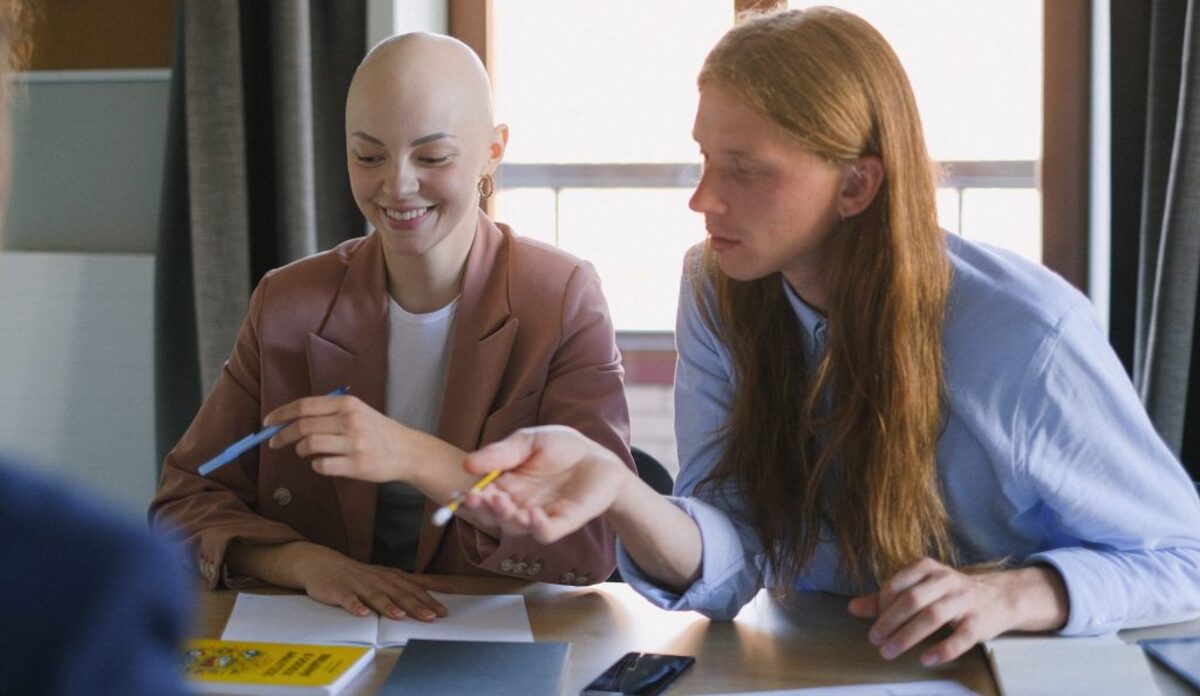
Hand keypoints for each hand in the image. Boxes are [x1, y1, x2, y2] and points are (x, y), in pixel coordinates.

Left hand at [265, 393, 418, 482]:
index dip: (282, 414)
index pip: (305, 406)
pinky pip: (322, 466)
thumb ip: (328, 413)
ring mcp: (354, 444)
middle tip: (275, 443)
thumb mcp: (357, 412)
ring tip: (304, 452)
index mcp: (348, 404)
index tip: (268, 422)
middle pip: (303, 426)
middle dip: (282, 435)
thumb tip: (290, 421)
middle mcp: (350, 421)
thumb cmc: (377, 431)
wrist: (408, 451)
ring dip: (300, 450)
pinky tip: (323, 463)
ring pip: (310, 445)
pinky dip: (316, 465)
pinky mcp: (357, 465)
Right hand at [293, 544, 454, 620]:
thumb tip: (433, 590)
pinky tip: (362, 613)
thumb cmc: (358, 574)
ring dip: (388, 606)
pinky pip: (348, 599)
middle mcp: (377, 580)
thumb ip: (407, 583)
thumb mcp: (385, 575)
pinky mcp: (340, 591)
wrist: (322, 563)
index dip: (431, 597)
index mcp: (389, 577)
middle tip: (432, 616)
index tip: (446, 607)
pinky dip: (355, 606)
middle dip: (416, 605)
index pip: (414, 587)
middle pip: (399, 593)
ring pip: (376, 596)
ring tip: (400, 615)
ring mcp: (359, 585)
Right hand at [459, 425, 633, 542]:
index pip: (480, 497)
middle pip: (493, 515)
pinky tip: (533, 515)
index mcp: (505, 485)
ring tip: (501, 503)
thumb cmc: (562, 449)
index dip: (466, 499)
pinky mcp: (562, 522)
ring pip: (516, 527)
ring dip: (505, 518)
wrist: (600, 457)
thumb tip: (466, 464)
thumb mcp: (528, 442)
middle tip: (475, 498)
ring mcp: (539, 515)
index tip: (455, 496)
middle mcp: (518, 505)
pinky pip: (546, 532)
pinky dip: (537, 527)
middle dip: (482, 509)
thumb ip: (501, 453)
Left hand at [847, 558, 1068, 665]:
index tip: (872, 622)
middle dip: (890, 621)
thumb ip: (886, 598)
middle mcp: (946, 581)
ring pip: (933, 617)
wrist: (998, 598)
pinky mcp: (979, 623)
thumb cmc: (949, 593)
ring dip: (908, 636)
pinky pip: (960, 638)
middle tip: (874, 639)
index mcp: (928, 568)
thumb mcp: (919, 588)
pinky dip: (942, 649)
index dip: (882, 604)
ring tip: (889, 651)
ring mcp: (964, 601)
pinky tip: (925, 659)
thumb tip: (852, 607)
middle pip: (913, 600)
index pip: (898, 583)